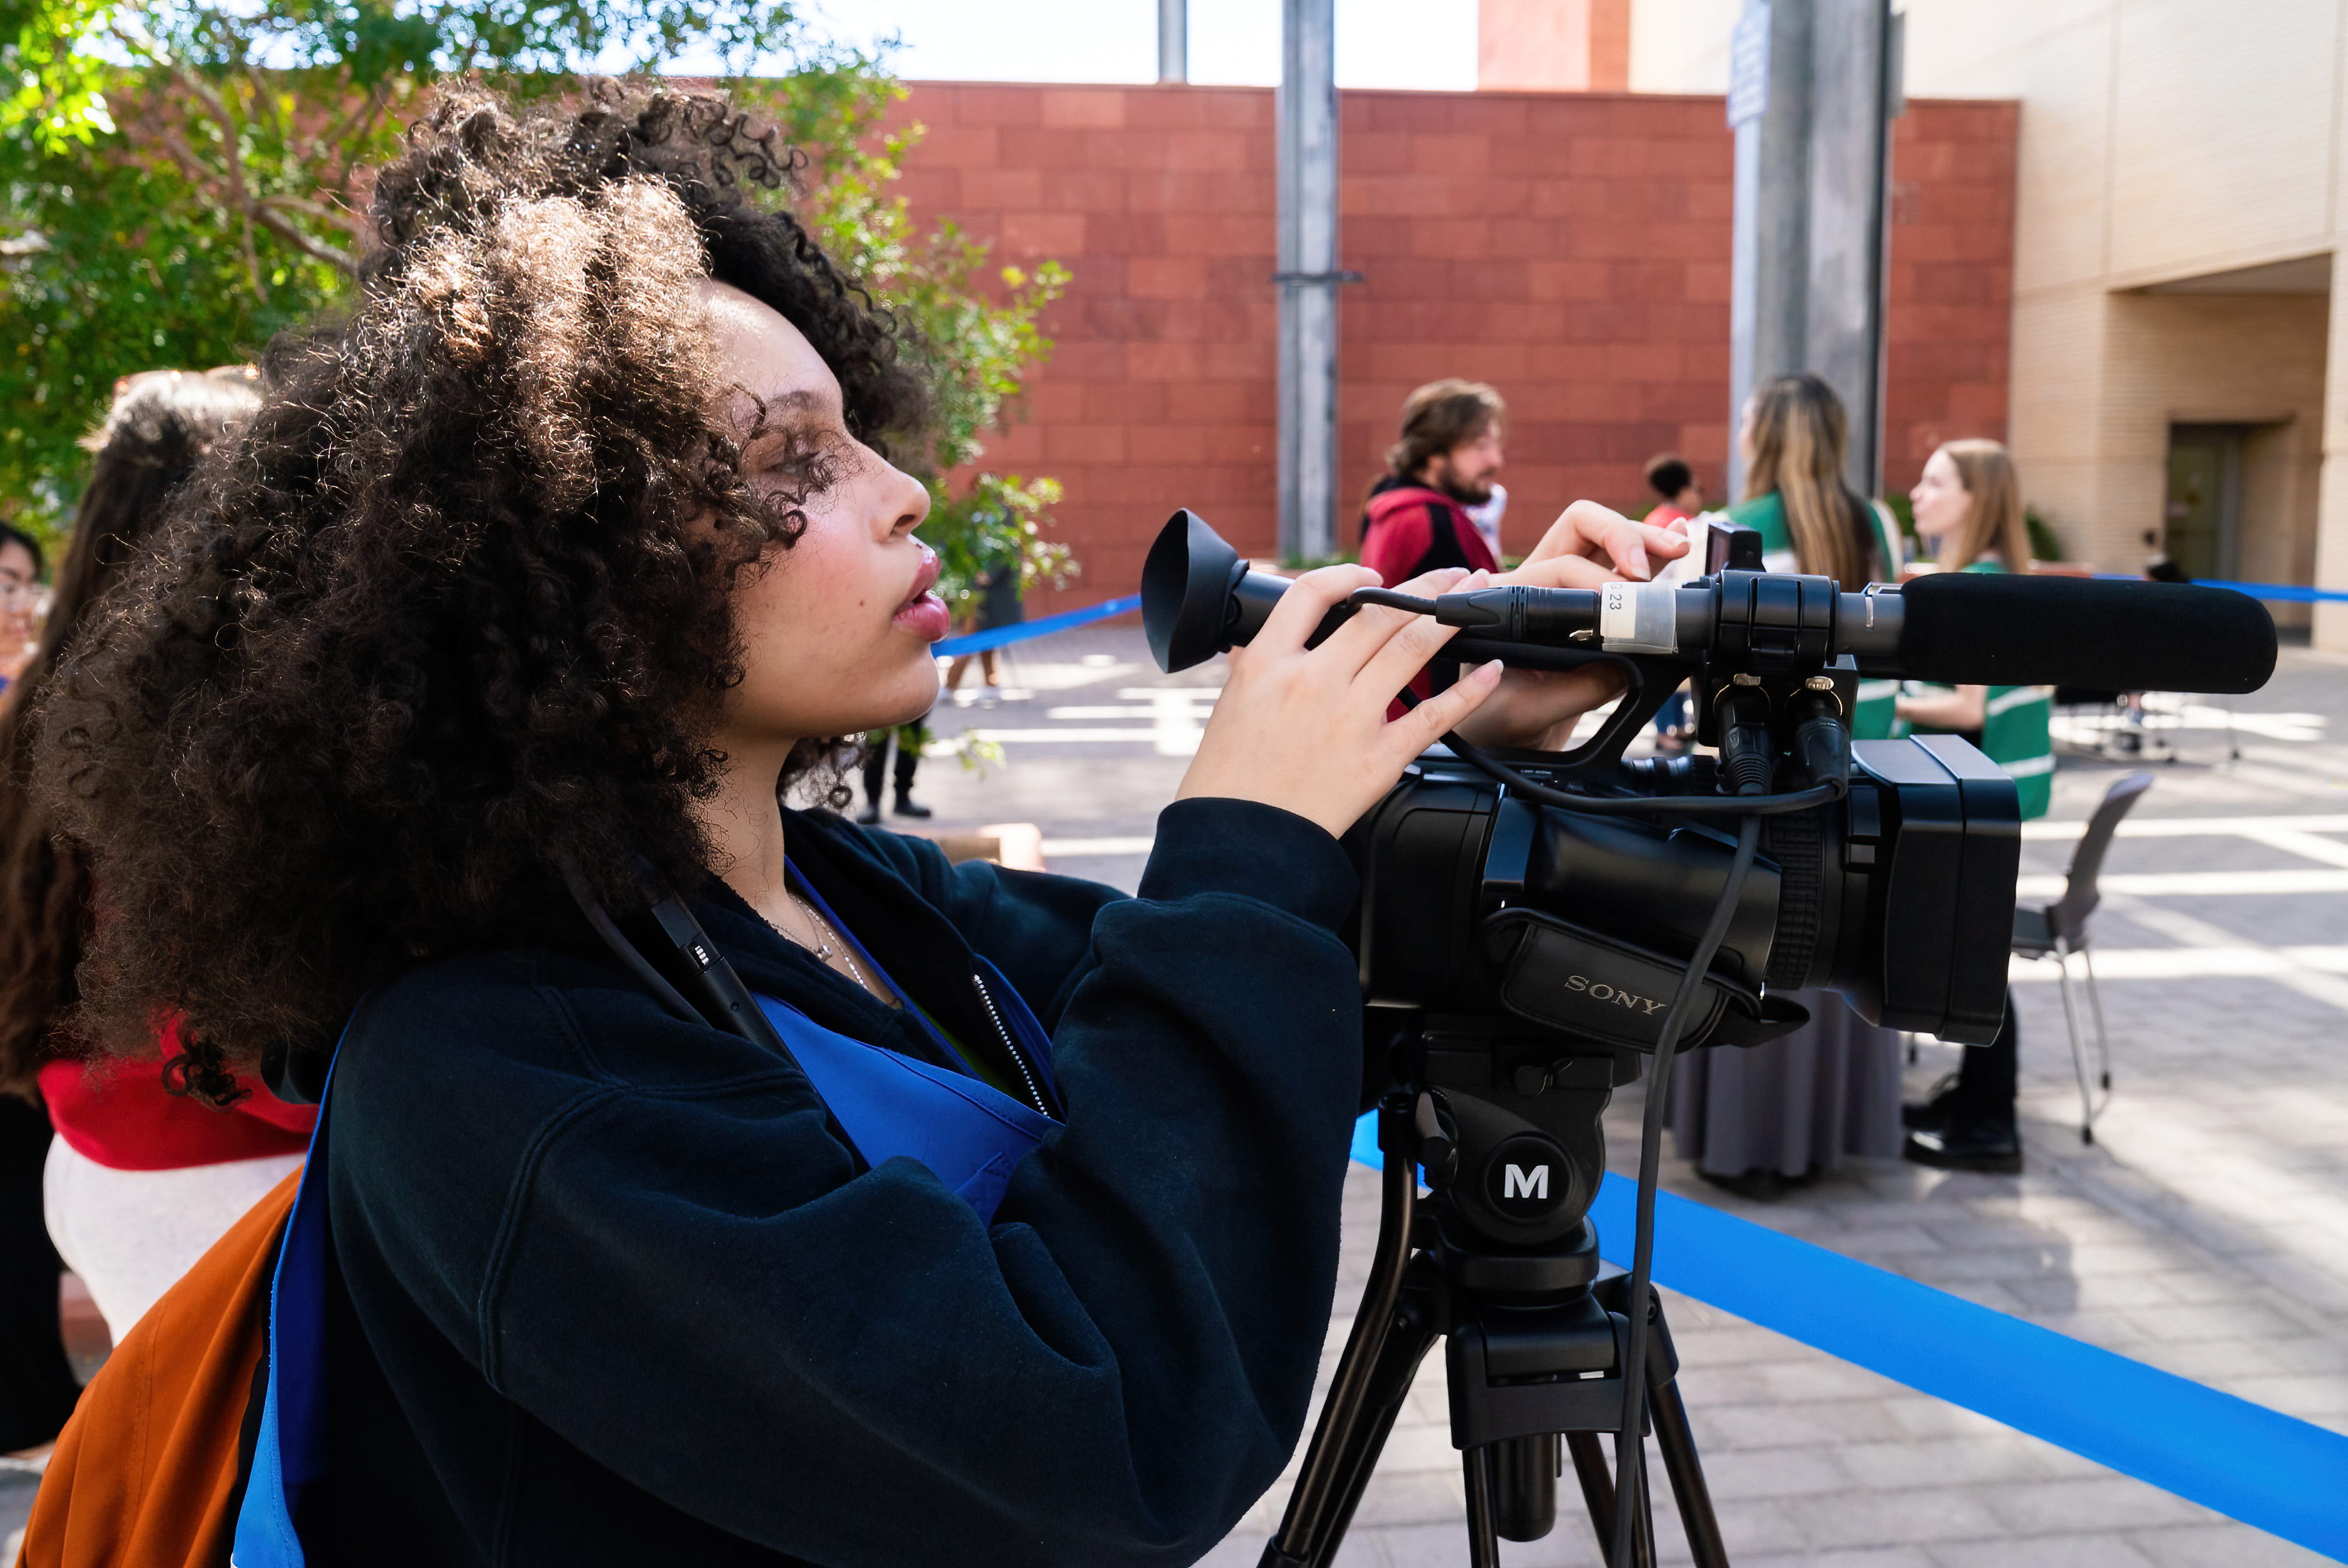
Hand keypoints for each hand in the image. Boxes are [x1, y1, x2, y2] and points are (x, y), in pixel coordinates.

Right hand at [1177, 564, 1503, 838]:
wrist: (1240, 845)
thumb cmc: (1227, 783)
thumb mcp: (1229, 707)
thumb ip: (1258, 668)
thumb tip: (1272, 642)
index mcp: (1265, 664)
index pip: (1310, 593)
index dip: (1346, 575)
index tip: (1370, 576)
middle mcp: (1311, 682)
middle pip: (1378, 613)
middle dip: (1426, 586)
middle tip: (1455, 575)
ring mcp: (1349, 719)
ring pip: (1412, 648)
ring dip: (1452, 615)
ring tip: (1475, 597)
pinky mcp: (1379, 760)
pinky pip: (1434, 715)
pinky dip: (1469, 689)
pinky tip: (1489, 670)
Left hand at [1438, 505, 1681, 749]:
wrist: (1503, 737)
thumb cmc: (1495, 721)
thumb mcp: (1525, 711)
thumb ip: (1572, 690)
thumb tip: (1624, 666)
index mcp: (1505, 602)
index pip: (1556, 567)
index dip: (1593, 580)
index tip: (1621, 606)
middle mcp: (1535, 584)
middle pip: (1579, 528)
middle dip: (1620, 534)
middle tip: (1645, 567)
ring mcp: (1565, 589)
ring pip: (1605, 538)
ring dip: (1644, 537)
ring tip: (1678, 546)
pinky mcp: (1591, 604)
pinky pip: (1622, 565)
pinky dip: (1653, 550)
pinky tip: (1678, 538)